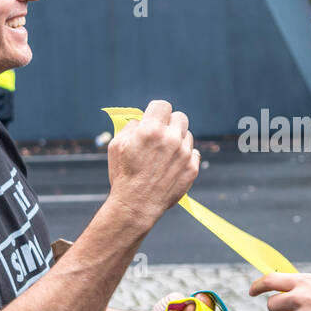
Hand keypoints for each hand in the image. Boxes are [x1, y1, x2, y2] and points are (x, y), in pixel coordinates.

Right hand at [107, 100, 198, 223]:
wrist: (136, 205)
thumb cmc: (124, 175)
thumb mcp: (117, 145)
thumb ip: (131, 126)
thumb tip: (141, 119)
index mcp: (151, 130)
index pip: (163, 105)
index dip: (156, 111)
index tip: (154, 118)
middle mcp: (170, 139)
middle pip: (180, 117)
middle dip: (170, 122)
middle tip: (162, 133)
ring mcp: (184, 154)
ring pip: (187, 135)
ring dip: (178, 139)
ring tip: (165, 153)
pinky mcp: (192, 168)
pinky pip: (194, 153)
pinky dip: (185, 156)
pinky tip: (173, 164)